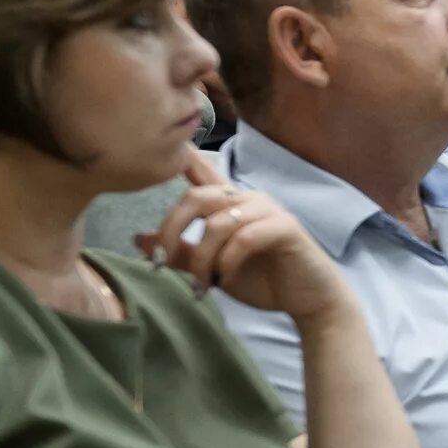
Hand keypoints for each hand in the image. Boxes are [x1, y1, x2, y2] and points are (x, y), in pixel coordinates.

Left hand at [135, 149, 349, 322]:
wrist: (308, 299)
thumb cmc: (262, 279)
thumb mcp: (212, 266)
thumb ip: (181, 252)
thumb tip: (140, 239)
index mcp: (230, 204)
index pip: (202, 173)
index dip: (182, 157)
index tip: (165, 148)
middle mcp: (247, 200)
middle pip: (197, 196)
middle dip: (172, 229)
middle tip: (162, 262)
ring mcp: (268, 211)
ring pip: (217, 222)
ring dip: (202, 258)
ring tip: (203, 284)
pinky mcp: (284, 228)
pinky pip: (244, 237)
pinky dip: (228, 261)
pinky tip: (226, 279)